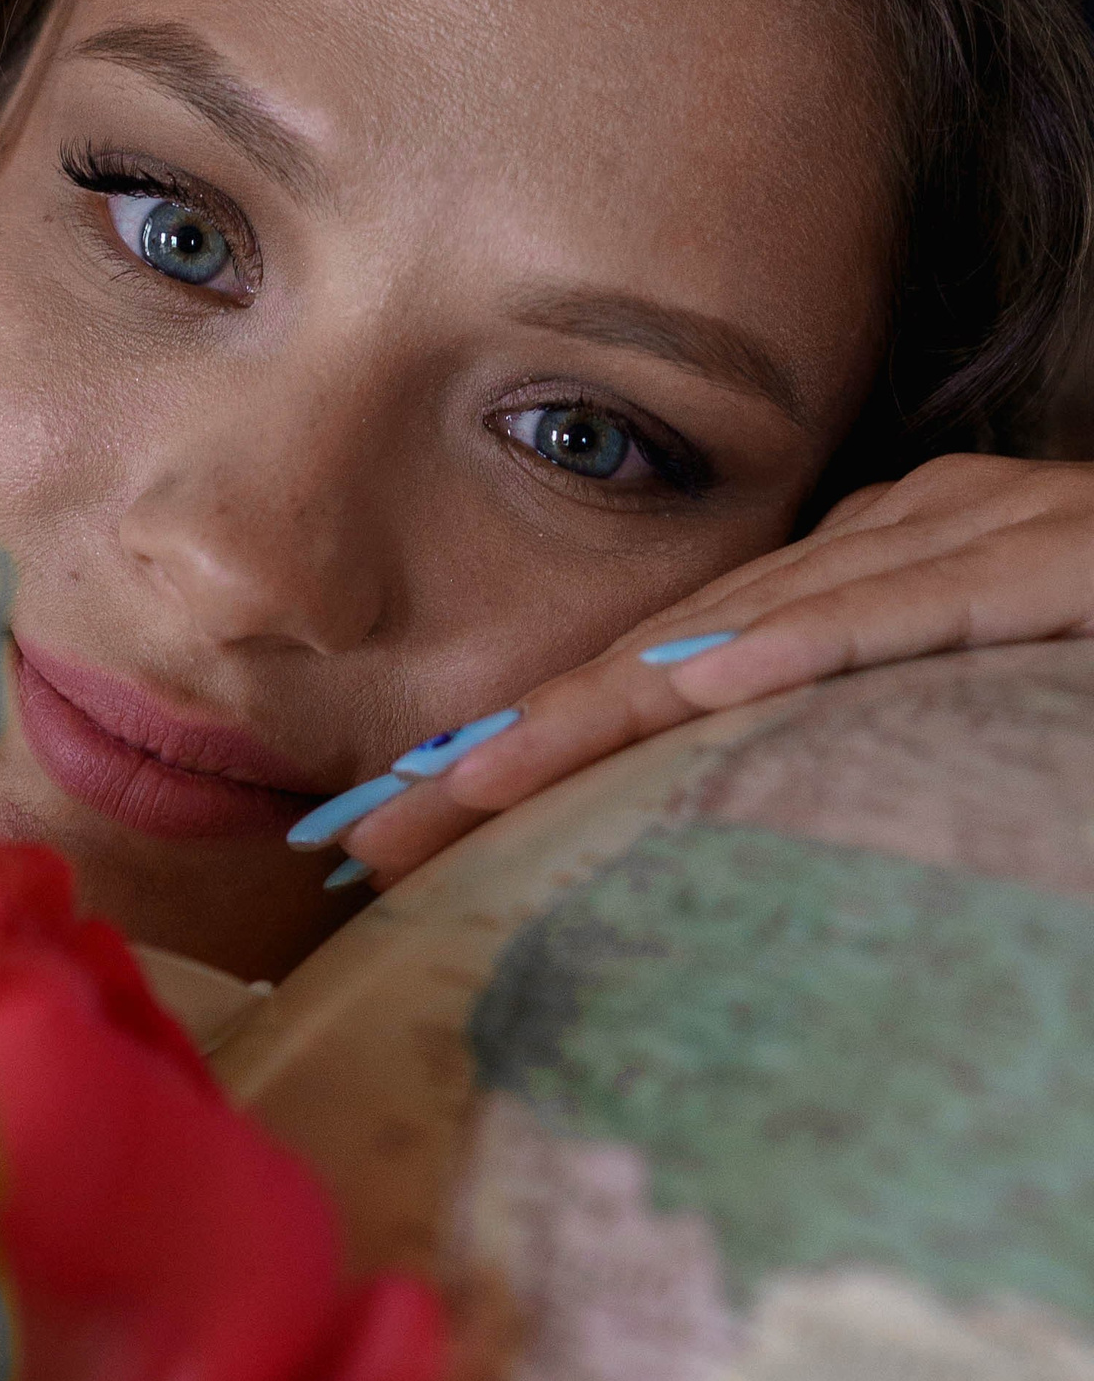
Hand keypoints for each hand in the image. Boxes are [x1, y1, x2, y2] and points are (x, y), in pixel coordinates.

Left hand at [340, 455, 1093, 888]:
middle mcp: (916, 536)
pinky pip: (925, 604)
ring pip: (765, 625)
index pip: (669, 671)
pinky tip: (699, 685)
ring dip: (603, 706)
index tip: (386, 843)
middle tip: (360, 840)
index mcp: (880, 574)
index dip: (523, 748)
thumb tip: (747, 842)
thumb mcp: (973, 707)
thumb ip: (874, 746)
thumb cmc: (1092, 673)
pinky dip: (810, 645)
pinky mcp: (1074, 565)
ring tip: (462, 783)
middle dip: (511, 744)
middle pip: (675, 651)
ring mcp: (997, 537)